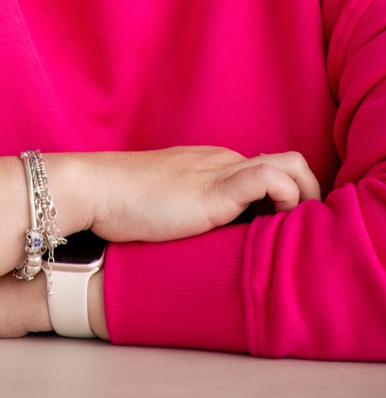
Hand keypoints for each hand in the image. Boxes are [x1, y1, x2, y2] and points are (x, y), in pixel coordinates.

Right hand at [46, 146, 321, 243]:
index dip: (281, 198)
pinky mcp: (215, 189)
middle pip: (286, 164)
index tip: (277, 230)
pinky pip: (271, 179)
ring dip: (304, 197)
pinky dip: (287, 198)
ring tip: (290, 233)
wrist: (93, 189)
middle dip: (303, 197)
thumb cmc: (115, 203)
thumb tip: (196, 237)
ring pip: (290, 165)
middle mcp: (220, 160)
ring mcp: (219, 171)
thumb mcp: (161, 203)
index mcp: (207, 162)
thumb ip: (184, 211)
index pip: (263, 170)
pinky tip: (273, 225)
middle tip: (292, 235)